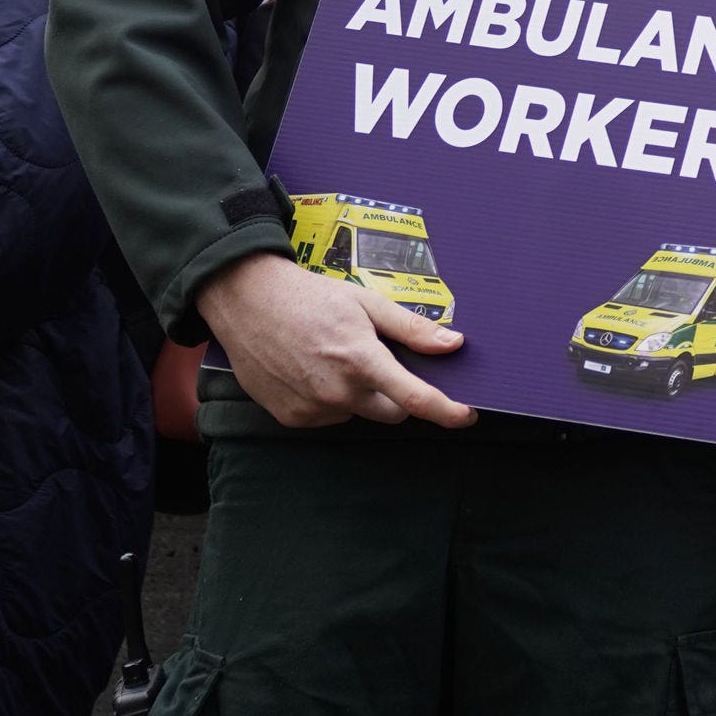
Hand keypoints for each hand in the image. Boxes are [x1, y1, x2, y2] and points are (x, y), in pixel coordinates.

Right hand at [195, 252, 473, 428]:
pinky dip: (331, 400)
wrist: (249, 302)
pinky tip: (315, 370)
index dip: (446, 411)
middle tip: (381, 361)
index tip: (467, 416)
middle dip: (397, 395)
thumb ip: (412, 328)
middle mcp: (337, 392)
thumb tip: (454, 344)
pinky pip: (328, 417)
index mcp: (361, 360)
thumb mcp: (368, 303)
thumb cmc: (312, 298)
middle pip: (390, 412)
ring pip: (358, 414)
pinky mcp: (290, 418)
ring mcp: (311, 409)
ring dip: (361, 395)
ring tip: (338, 358)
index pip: (414, 398)